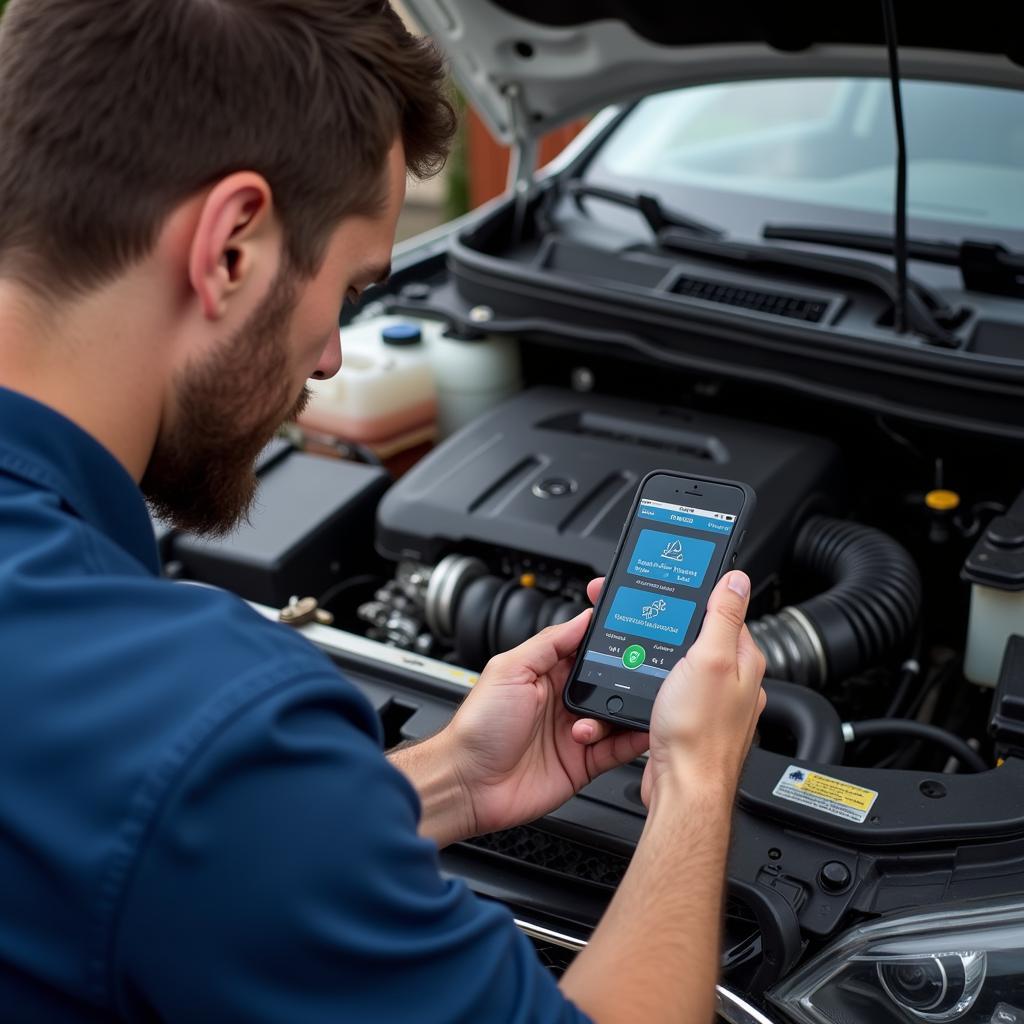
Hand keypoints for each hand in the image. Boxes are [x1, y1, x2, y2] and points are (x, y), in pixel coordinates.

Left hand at [446, 578, 648, 836]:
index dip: (607, 642)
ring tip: (602, 717)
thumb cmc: (478, 726)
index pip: (586, 650)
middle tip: (635, 676)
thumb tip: (581, 618)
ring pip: (616, 715)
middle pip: (608, 683)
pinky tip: (637, 733)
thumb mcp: (510, 670)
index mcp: (546, 674)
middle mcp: (563, 701)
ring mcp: (574, 732)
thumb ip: (548, 643)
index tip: (630, 633)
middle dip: (623, 679)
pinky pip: (617, 750)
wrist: (469, 783)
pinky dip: (632, 741)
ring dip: (620, 712)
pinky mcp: (583, 763)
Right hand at [642, 571, 765, 808]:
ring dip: (660, 653)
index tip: (674, 585)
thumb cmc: (699, 735)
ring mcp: (710, 702)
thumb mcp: (711, 660)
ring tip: (640, 646)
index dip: (698, 595)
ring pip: (682, 664)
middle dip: (672, 624)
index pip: (726, 612)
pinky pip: (670, 689)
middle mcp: (732, 682)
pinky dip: (654, 680)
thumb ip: (724, 617)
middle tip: (647, 615)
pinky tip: (641, 680)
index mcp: (744, 661)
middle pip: (701, 637)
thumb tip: (736, 578)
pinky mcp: (688, 720)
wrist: (682, 790)